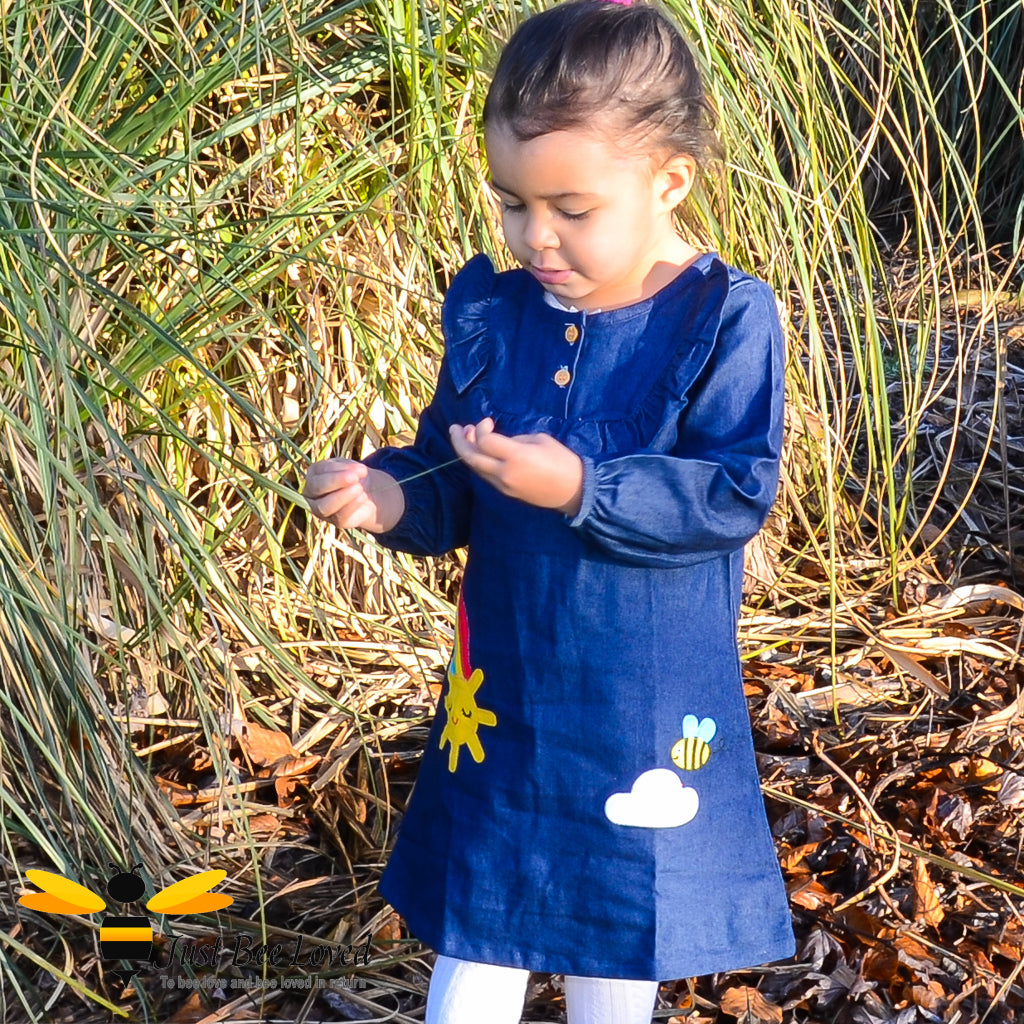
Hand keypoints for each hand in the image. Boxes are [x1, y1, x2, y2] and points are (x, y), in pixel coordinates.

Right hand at [302, 458, 404, 532]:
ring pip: (323, 506)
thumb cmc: (354, 476)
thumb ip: (349, 469)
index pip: (320, 470)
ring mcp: (321, 510)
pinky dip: (352, 506)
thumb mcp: (350, 467)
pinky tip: (363, 497)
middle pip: (317, 487)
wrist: (367, 494)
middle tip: (354, 478)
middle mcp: (312, 493)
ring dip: (343, 496)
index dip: (339, 469)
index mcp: (313, 474)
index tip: (360, 469)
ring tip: (360, 488)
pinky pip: (339, 517)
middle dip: (336, 481)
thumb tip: (354, 474)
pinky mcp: (336, 521)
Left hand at [448, 418, 583, 515]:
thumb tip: (499, 440)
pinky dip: (478, 462)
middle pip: (472, 458)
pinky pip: (485, 475)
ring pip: (476, 468)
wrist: (574, 490)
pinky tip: (479, 451)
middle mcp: (505, 473)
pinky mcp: (506, 492)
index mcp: (516, 457)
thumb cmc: (561, 460)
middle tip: (455, 428)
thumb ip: (514, 439)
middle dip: (460, 441)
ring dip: (468, 452)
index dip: (482, 428)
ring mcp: (504, 485)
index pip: (485, 442)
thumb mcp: (539, 440)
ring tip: (465, 436)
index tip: (489, 421)